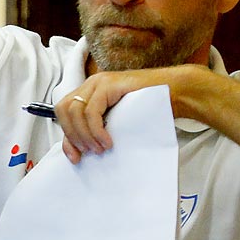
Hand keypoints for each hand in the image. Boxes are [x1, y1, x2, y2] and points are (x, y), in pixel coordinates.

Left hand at [55, 65, 206, 162]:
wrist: (175, 92)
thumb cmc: (150, 108)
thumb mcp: (117, 122)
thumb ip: (98, 129)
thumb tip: (79, 150)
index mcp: (90, 92)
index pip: (63, 113)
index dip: (66, 137)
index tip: (75, 157)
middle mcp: (91, 85)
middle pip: (64, 110)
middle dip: (73, 135)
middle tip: (88, 152)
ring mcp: (99, 82)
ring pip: (75, 111)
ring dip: (84, 135)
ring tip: (99, 149)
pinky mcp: (109, 85)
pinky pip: (92, 111)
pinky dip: (95, 130)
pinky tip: (107, 141)